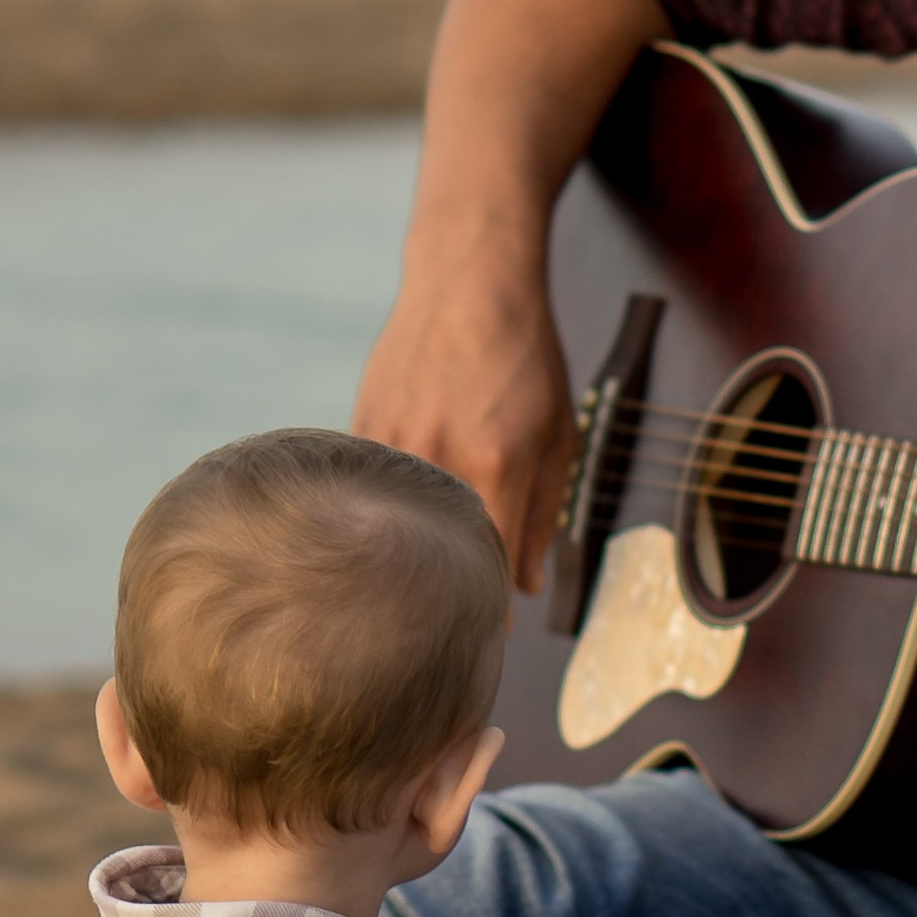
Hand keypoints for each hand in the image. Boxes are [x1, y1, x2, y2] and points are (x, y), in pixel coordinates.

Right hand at [354, 266, 577, 591]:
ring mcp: (391, 440)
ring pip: (391, 522)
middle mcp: (438, 457)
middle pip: (432, 553)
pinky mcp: (360, 426)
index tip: (483, 636)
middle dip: (441, 587)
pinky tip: (390, 509)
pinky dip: (381, 504)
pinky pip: (369, 487)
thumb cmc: (523, 355)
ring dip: (404, 546)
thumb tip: (528, 586)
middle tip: (447, 608)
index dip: (486, 609)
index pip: (487, 567)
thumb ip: (544, 513)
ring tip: (412, 564)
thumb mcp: (557, 433)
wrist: (469, 280)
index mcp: (495, 464)